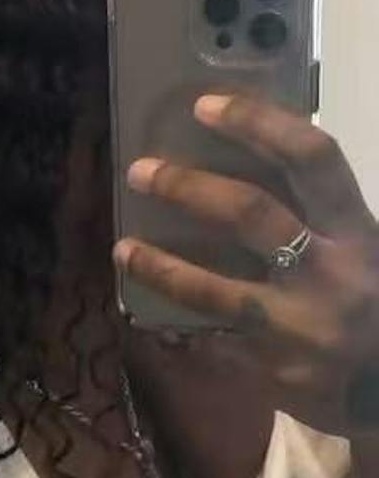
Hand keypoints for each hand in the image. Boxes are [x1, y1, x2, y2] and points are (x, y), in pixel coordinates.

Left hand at [115, 93, 378, 437]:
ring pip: (214, 290)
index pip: (312, 158)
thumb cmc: (369, 300)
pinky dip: (183, 326)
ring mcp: (302, 325)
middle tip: (140, 171)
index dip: (258, 124)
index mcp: (357, 230)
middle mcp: (333, 271)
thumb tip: (239, 158)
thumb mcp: (359, 249)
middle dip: (187, 187)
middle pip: (250, 213)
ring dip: (159, 267)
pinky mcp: (277, 371)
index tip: (204, 106)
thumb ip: (315, 213)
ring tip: (122, 248)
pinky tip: (154, 316)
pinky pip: (215, 339)